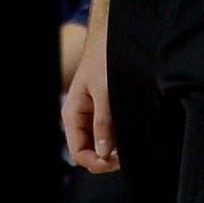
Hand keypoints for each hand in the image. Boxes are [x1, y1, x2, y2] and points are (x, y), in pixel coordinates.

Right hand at [62, 25, 117, 171]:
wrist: (111, 40)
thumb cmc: (104, 61)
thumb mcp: (105, 92)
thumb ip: (103, 123)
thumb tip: (104, 152)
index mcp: (73, 115)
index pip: (78, 152)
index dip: (96, 162)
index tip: (116, 161)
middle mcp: (81, 118)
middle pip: (89, 152)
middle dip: (106, 159)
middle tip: (126, 155)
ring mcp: (93, 116)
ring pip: (100, 145)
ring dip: (114, 149)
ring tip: (131, 143)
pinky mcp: (105, 112)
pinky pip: (110, 134)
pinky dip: (119, 139)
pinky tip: (130, 134)